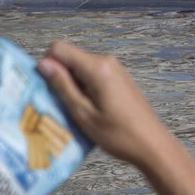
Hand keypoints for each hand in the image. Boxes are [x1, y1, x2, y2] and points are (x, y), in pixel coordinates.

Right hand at [37, 41, 171, 168]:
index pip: (58, 48)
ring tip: (77, 111)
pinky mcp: (118, 79)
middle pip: (69, 58)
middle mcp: (106, 62)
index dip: (48, 66)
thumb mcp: (82, 112)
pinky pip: (92, 76)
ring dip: (72, 86)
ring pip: (79, 68)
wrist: (152, 145)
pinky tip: (90, 110)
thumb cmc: (117, 134)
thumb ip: (62, 85)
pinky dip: (84, 89)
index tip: (50, 89)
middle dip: (60, 78)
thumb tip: (42, 64)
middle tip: (62, 105)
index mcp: (96, 67)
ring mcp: (114, 69)